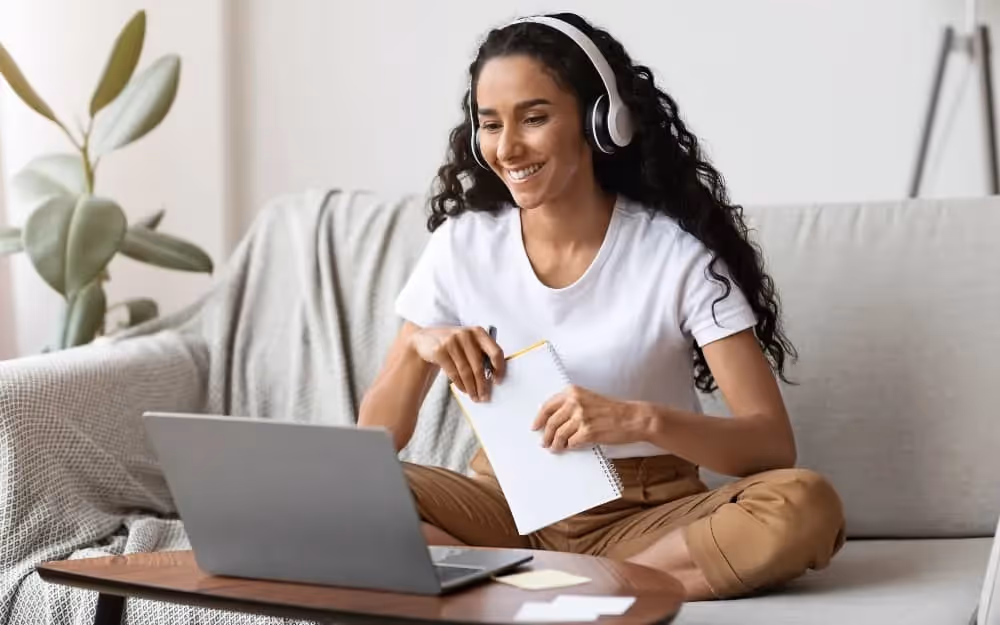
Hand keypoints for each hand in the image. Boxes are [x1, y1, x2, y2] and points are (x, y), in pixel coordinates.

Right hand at [409, 326, 504, 401]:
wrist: (425, 339)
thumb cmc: (452, 343)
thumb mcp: (468, 342)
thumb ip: (480, 354)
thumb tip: (492, 378)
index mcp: (478, 332)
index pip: (495, 352)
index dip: (499, 369)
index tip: (498, 381)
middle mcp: (466, 334)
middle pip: (479, 366)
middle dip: (483, 385)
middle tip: (485, 397)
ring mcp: (451, 341)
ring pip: (466, 371)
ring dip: (471, 388)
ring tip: (475, 396)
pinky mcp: (440, 351)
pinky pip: (453, 373)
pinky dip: (460, 385)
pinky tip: (464, 390)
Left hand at [532, 386, 646, 450]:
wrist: (632, 418)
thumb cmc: (612, 410)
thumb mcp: (589, 399)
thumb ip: (570, 405)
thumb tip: (552, 419)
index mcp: (573, 392)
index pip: (548, 406)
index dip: (539, 419)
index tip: (535, 427)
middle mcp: (575, 402)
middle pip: (551, 422)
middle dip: (546, 435)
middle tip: (544, 442)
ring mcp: (581, 417)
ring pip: (559, 434)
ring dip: (555, 444)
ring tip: (555, 448)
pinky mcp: (588, 432)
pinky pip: (571, 442)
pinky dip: (568, 446)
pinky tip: (569, 447)